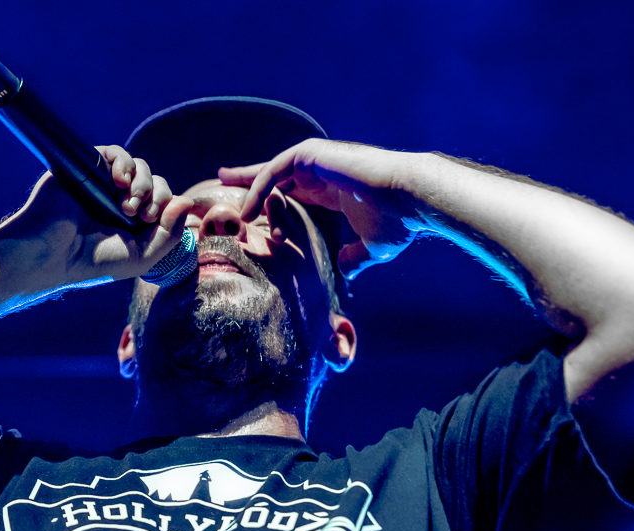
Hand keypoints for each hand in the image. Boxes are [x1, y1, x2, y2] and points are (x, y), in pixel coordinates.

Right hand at [0, 145, 193, 294]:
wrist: (52, 253)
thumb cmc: (93, 261)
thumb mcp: (142, 256)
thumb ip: (169, 233)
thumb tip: (187, 200)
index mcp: (134, 222)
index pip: (164, 202)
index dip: (167, 206)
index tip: (151, 221)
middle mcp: (120, 201)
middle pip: (155, 182)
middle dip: (155, 196)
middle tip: (139, 215)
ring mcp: (104, 184)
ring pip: (139, 167)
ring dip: (142, 182)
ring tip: (126, 203)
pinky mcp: (88, 168)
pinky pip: (115, 152)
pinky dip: (124, 162)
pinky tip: (119, 180)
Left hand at [218, 138, 419, 278]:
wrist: (409, 199)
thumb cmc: (397, 221)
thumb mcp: (373, 246)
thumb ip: (355, 257)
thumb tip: (346, 272)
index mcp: (330, 189)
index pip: (291, 191)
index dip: (269, 200)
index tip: (250, 213)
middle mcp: (320, 172)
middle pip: (273, 176)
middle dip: (248, 180)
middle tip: (224, 182)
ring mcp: (316, 160)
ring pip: (270, 172)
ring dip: (248, 188)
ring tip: (228, 205)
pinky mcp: (312, 154)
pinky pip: (274, 171)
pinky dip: (258, 187)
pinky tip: (247, 208)